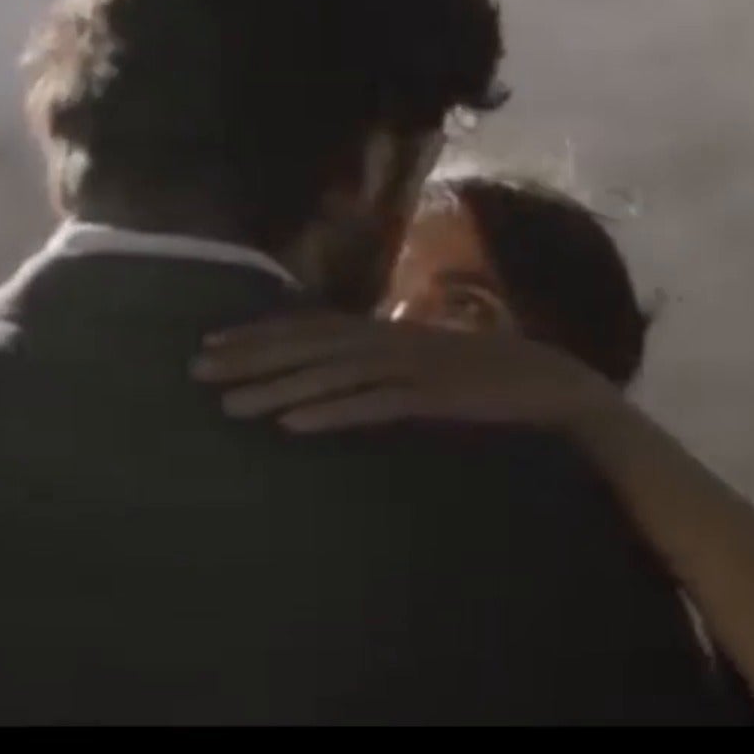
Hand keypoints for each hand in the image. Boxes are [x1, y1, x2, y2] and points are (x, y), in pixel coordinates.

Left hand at [192, 313, 623, 434]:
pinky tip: (291, 426)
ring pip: (329, 375)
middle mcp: (393, 340)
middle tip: (195, 368)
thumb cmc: (497, 377)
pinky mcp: (431, 398)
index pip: (312, 326)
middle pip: (308, 345)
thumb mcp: (432, 362)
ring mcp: (411, 367)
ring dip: (276, 389)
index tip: (211, 342)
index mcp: (391, 331)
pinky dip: (329, 414)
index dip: (260, 333)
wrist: (558, 386)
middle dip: (250, 356)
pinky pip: (370, 407)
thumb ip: (391, 361)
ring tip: (228, 405)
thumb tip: (350, 368)